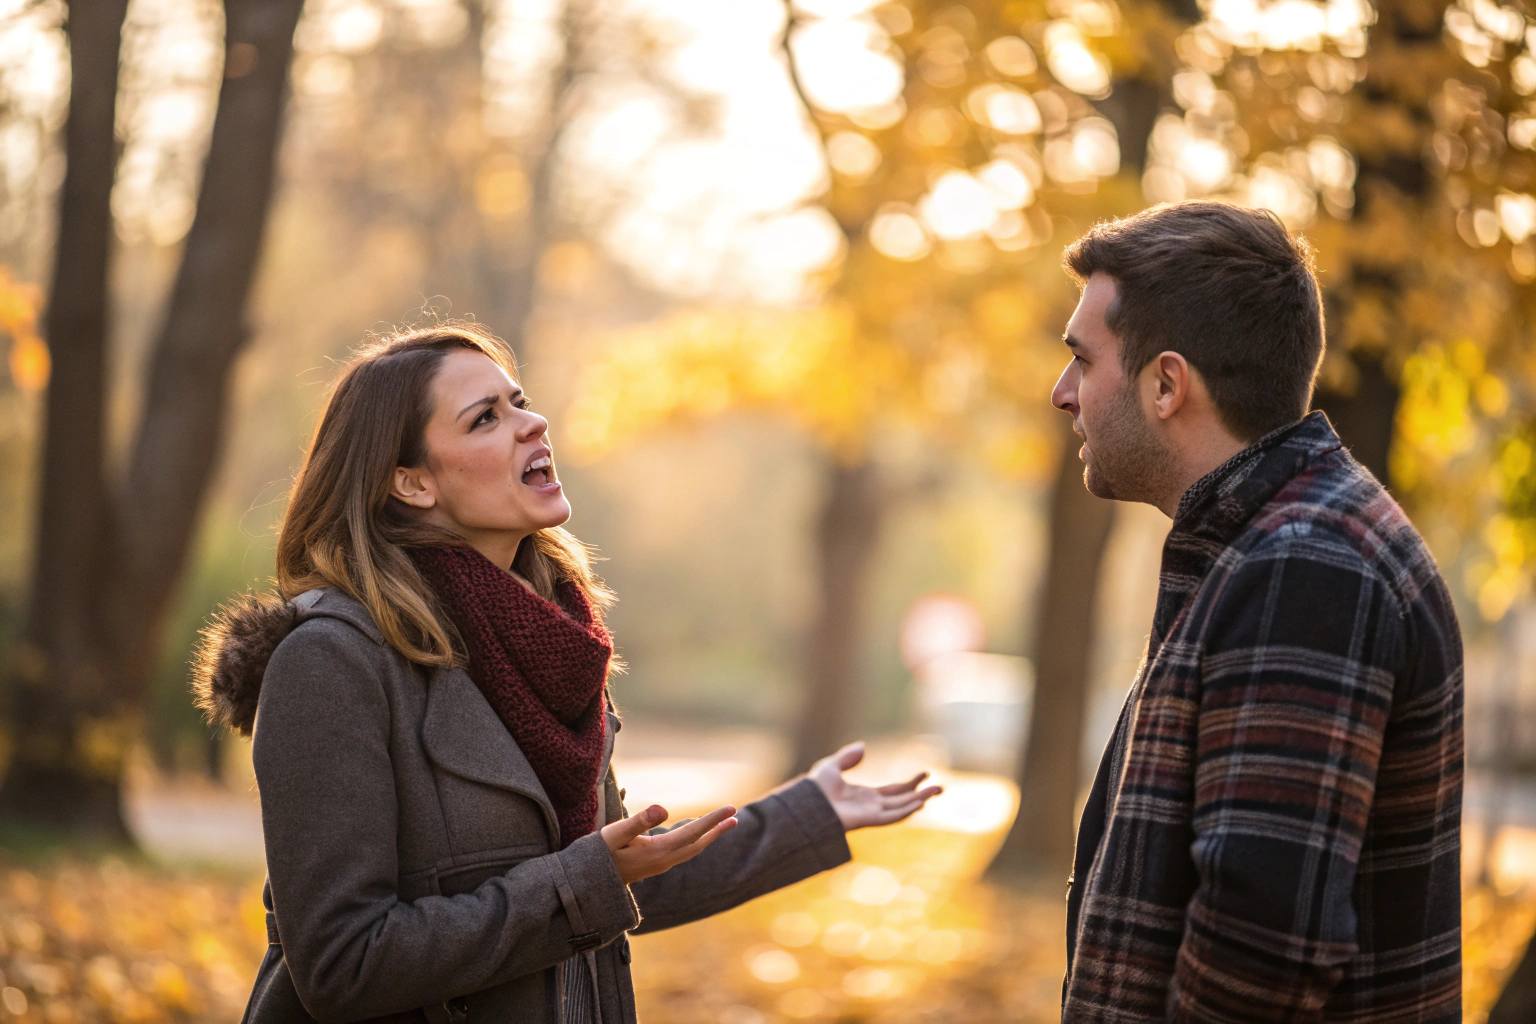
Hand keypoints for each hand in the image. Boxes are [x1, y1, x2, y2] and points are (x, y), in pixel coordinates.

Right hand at [600, 803, 737, 884]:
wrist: (591, 884)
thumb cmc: (600, 854)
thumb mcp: (616, 833)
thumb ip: (639, 820)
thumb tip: (664, 808)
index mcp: (659, 851)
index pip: (694, 832)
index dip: (713, 819)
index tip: (730, 808)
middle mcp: (665, 860)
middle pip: (699, 842)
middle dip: (718, 828)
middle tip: (734, 815)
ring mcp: (661, 865)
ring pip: (693, 848)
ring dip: (710, 835)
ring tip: (725, 824)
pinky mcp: (656, 865)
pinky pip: (684, 851)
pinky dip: (697, 840)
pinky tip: (696, 833)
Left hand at [808, 741, 942, 830]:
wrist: (805, 805)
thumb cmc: (813, 789)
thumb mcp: (832, 766)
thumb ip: (848, 758)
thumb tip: (863, 746)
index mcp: (864, 796)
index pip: (893, 791)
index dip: (909, 784)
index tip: (924, 774)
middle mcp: (871, 807)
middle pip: (902, 801)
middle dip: (921, 794)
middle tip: (941, 786)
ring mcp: (871, 814)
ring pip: (901, 808)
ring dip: (920, 800)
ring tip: (937, 790)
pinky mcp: (868, 820)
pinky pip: (891, 816)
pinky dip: (906, 810)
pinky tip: (920, 802)